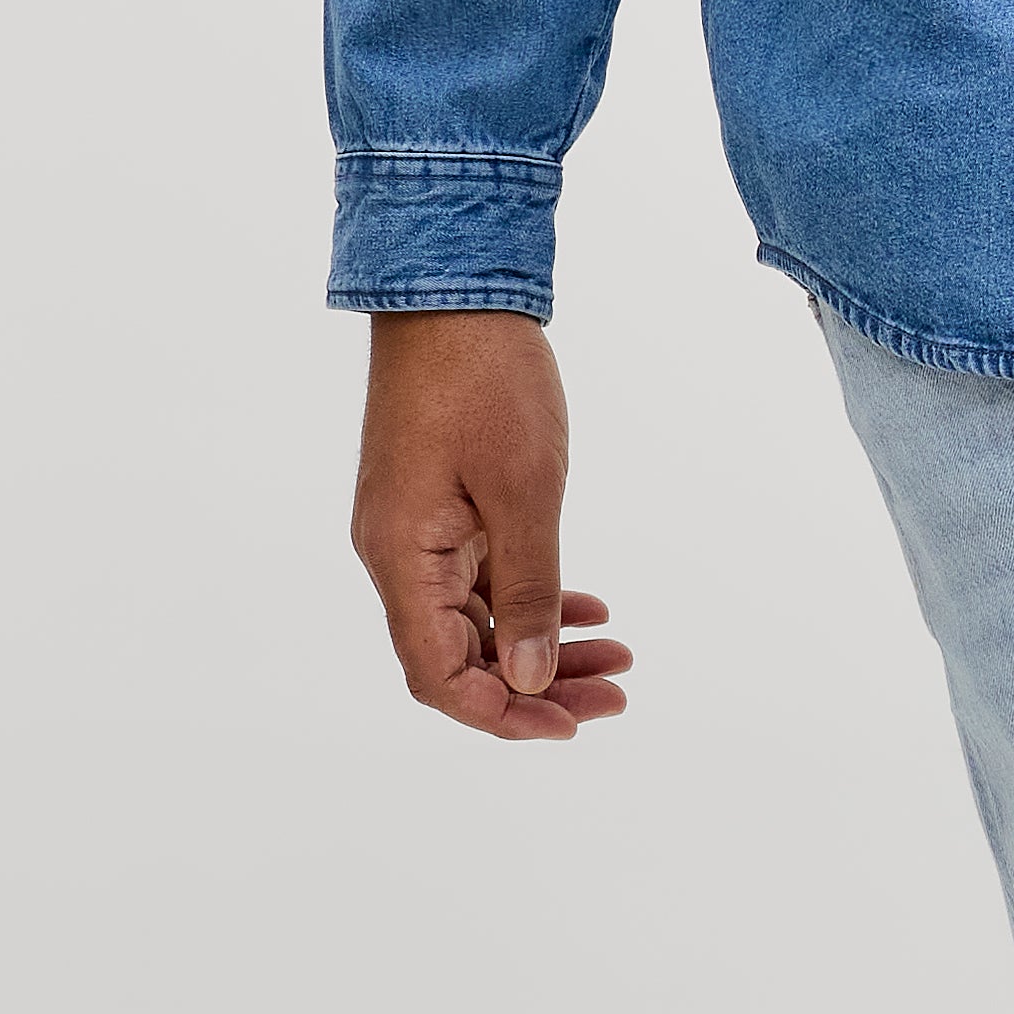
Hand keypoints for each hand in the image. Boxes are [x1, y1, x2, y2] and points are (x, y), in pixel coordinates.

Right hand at [349, 310, 632, 739]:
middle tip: (615, 694)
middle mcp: (396, 556)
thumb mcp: (524, 491)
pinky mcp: (436, 509)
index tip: (571, 723)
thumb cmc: (486, 380)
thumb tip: (527, 679)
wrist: (451, 290)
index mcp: (403, 559)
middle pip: (460, 658)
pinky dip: (530, 600)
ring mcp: (414, 532)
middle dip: (537, 686)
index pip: (439, 676)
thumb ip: (528, 591)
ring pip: (475, 621)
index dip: (502, 714)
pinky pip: (478, 579)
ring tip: (616, 655)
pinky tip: (588, 609)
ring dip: (541, 646)